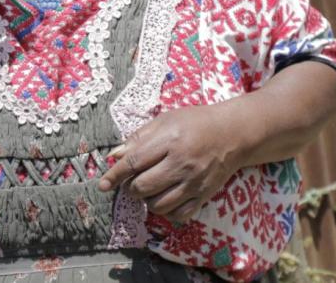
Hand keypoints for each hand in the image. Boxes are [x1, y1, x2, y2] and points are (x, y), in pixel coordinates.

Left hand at [98, 103, 259, 222]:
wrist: (232, 133)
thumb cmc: (195, 123)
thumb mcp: (165, 120)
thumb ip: (139, 138)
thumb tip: (114, 155)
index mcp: (170, 141)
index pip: (134, 162)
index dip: (115, 175)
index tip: (103, 185)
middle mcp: (182, 164)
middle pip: (143, 187)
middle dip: (131, 187)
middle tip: (133, 180)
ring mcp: (194, 182)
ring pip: (158, 205)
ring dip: (147, 200)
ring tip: (150, 188)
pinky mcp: (204, 195)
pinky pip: (178, 215)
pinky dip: (167, 211)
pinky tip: (166, 198)